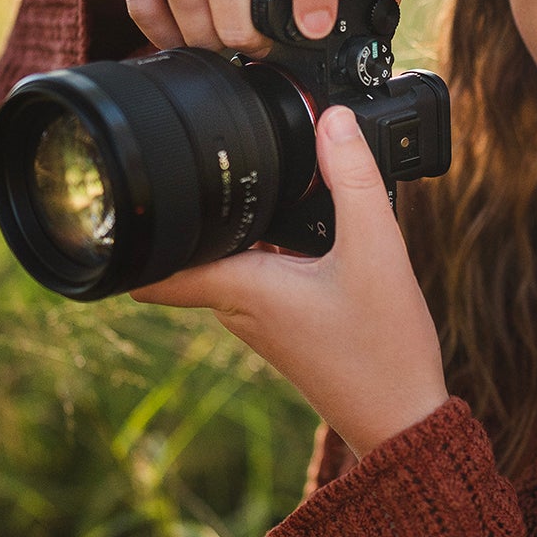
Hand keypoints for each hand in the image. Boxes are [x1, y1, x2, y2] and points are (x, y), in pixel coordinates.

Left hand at [130, 106, 448, 460]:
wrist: (403, 417)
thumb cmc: (383, 347)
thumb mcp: (376, 249)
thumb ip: (353, 178)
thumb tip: (332, 120)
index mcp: (241, 287)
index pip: (151, 270)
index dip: (134, 233)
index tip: (133, 197)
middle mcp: (238, 306)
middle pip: (195, 247)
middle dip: (205, 207)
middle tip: (225, 160)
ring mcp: (261, 318)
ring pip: (231, 258)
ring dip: (247, 226)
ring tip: (281, 187)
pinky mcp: (286, 325)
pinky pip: (262, 273)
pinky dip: (275, 247)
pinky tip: (316, 231)